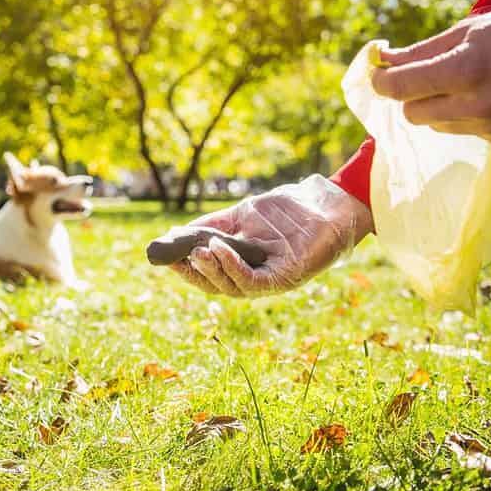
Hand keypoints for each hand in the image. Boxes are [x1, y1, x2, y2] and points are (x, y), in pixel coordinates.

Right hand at [168, 175, 372, 297]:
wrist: (327, 203)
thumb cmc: (289, 210)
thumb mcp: (244, 216)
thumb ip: (214, 227)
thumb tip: (176, 234)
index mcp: (244, 266)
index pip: (210, 276)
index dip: (186, 270)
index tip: (163, 257)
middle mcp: (256, 279)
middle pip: (217, 286)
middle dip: (194, 273)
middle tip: (175, 257)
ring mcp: (271, 281)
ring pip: (232, 286)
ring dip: (211, 270)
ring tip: (196, 252)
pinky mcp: (285, 278)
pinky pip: (252, 279)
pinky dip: (232, 267)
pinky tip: (217, 249)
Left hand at [371, 0, 490, 144]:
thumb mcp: (467, 30)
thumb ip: (421, 51)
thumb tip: (383, 61)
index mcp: (465, 70)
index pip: (400, 89)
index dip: (382, 81)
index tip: (379, 73)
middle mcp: (476, 104)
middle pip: (412, 113)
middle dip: (410, 94)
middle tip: (422, 74)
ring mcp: (490, 125)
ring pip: (434, 124)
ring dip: (435, 105)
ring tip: (461, 80)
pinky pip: (460, 130)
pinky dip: (460, 114)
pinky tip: (482, 93)